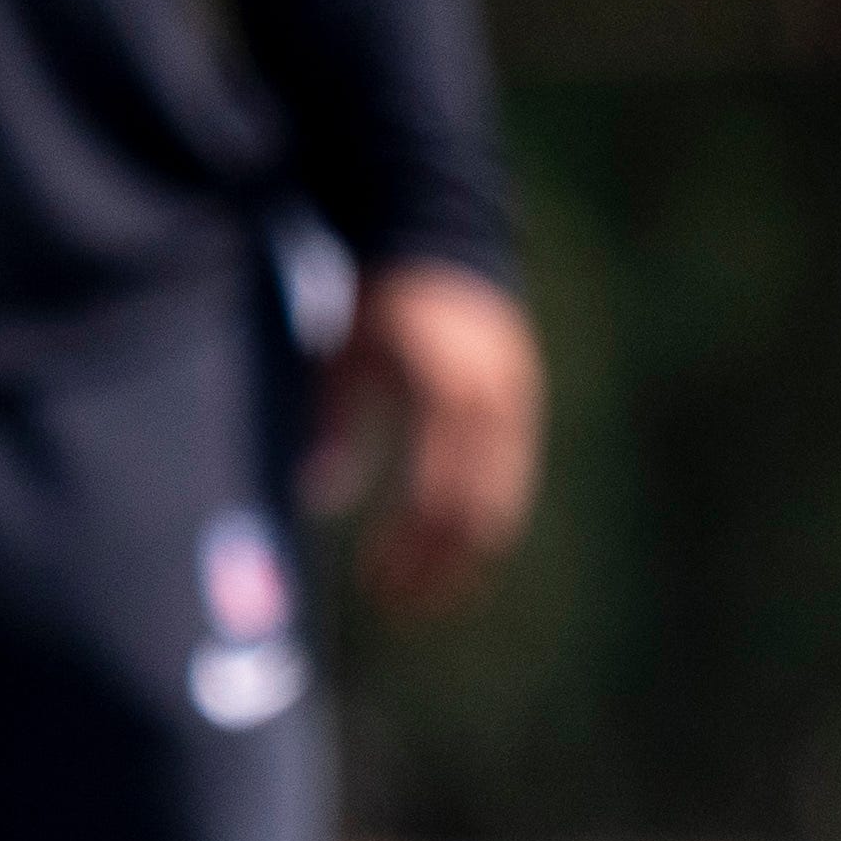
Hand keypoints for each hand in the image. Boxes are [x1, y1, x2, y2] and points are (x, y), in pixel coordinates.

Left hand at [311, 258, 543, 611]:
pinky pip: (509, 483)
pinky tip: (450, 553)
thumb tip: (317, 502)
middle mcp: (493, 403)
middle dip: (437, 568)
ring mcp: (517, 406)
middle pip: (475, 512)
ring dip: (465, 558)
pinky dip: (482, 525)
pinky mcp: (523, 409)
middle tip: (394, 605)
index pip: (436, 496)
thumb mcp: (345, 355)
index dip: (409, 550)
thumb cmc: (380, 296)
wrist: (443, 235)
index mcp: (445, 390)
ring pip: (502, 505)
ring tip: (424, 596)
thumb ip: (335, 425)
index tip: (375, 584)